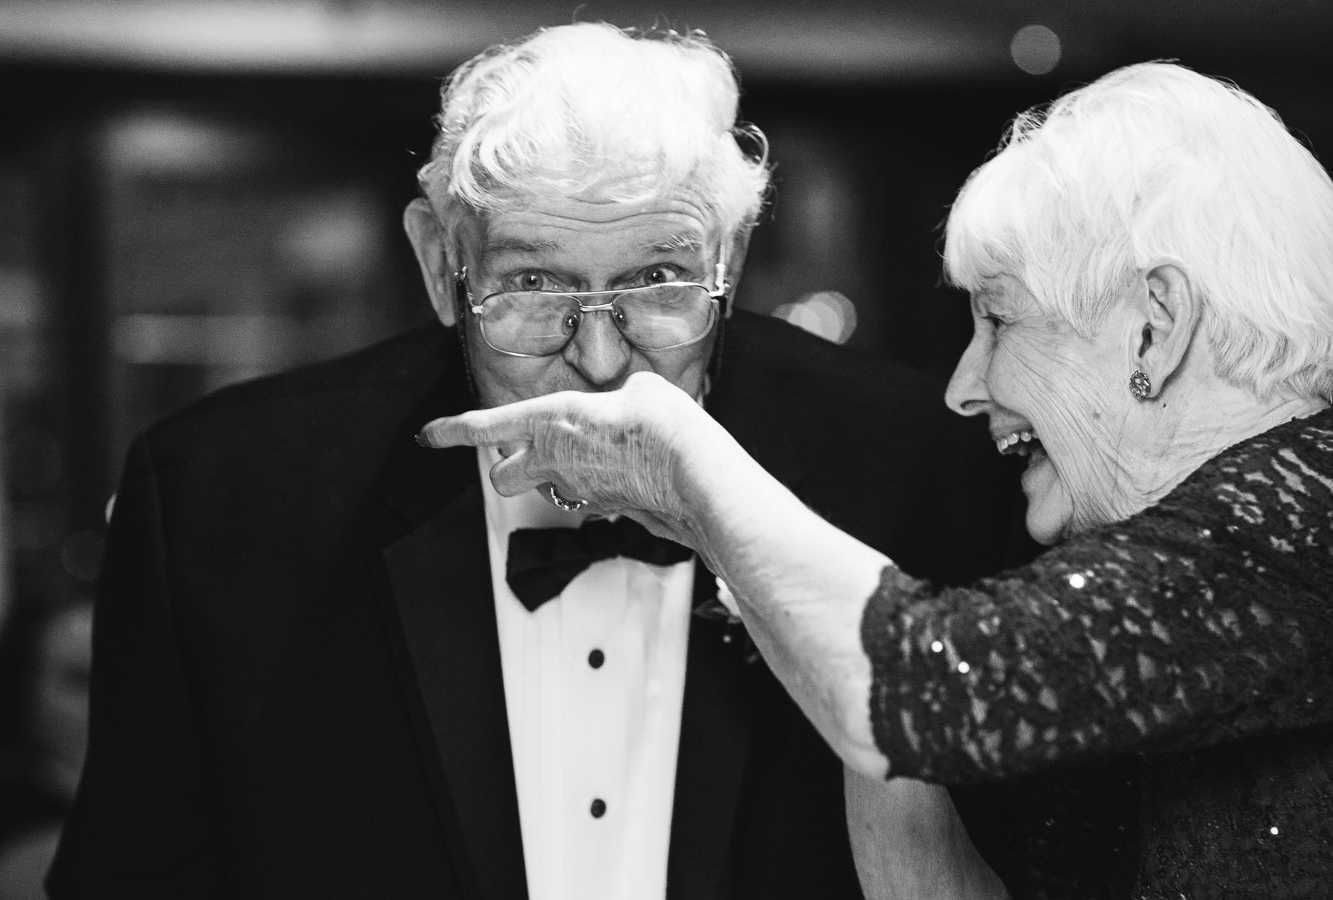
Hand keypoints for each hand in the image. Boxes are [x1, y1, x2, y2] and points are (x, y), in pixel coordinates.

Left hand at [416, 371, 712, 543]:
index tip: (429, 435)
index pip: (484, 427)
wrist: (696, 473)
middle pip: (501, 477)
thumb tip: (627, 403)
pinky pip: (591, 494)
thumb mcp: (640, 388)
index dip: (452, 430)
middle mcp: (555, 461)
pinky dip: (601, 481)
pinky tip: (631, 465)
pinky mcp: (608, 508)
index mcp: (551, 421)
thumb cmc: (665, 425)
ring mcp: (580, 491)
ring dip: (560, 473)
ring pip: (550, 487)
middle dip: (505, 467)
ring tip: (599, 449)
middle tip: (522, 452)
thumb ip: (621, 396)